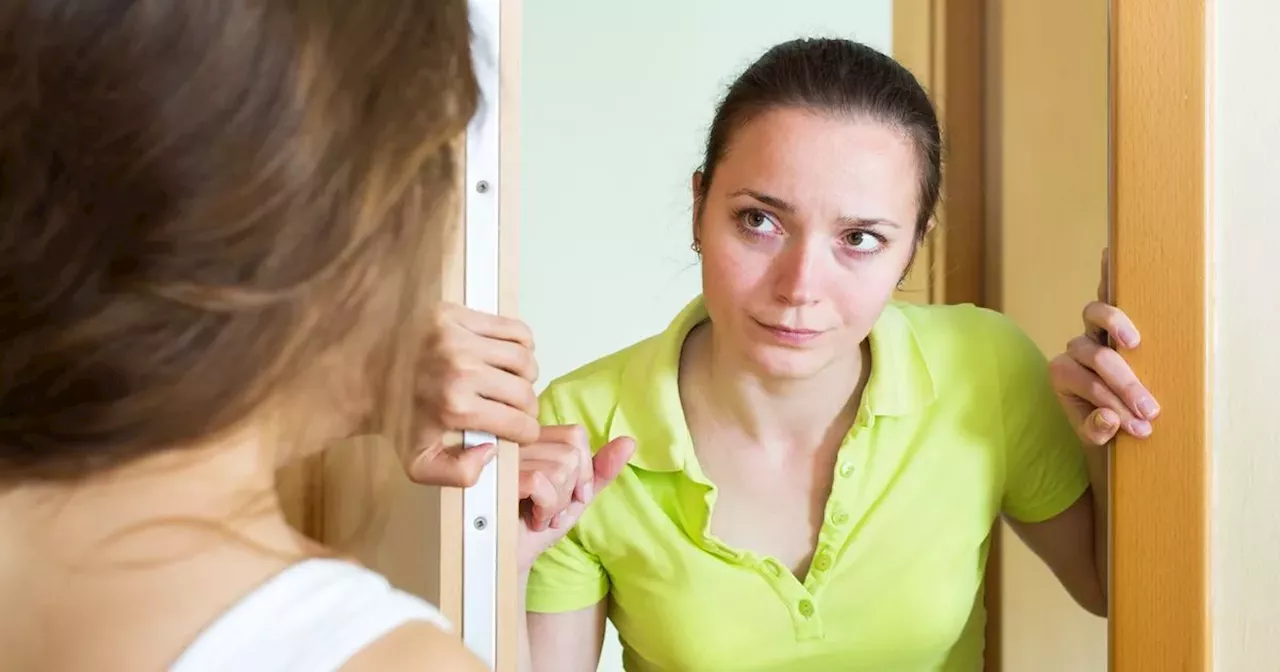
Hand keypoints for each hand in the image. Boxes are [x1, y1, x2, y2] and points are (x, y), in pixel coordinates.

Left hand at [404, 303, 541, 486]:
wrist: (360, 377)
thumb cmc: (394, 418)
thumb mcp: (419, 463)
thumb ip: (460, 474)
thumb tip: (493, 451)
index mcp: (456, 408)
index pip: (520, 424)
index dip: (525, 434)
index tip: (520, 432)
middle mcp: (461, 370)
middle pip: (525, 393)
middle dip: (527, 408)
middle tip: (516, 411)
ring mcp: (460, 338)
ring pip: (524, 360)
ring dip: (526, 376)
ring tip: (512, 383)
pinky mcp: (457, 315)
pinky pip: (512, 329)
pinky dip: (521, 344)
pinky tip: (507, 357)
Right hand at [517, 425, 634, 569]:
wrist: (512, 557)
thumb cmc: (537, 524)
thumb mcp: (576, 496)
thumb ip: (601, 469)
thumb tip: (629, 441)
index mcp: (535, 439)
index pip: (575, 434)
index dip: (582, 470)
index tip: (570, 496)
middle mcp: (517, 441)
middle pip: (570, 453)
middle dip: (568, 492)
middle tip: (550, 510)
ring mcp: (505, 457)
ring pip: (559, 468)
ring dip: (556, 504)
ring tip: (539, 515)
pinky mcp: (500, 477)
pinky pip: (541, 482)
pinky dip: (545, 508)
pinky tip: (532, 520)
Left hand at [1049, 249, 1160, 444]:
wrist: (1105, 414)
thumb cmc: (1100, 423)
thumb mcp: (1094, 434)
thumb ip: (1097, 430)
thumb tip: (1110, 418)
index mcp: (1063, 375)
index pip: (1090, 385)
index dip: (1115, 405)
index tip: (1140, 428)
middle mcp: (1073, 349)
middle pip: (1098, 358)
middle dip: (1126, 385)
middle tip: (1150, 411)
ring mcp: (1091, 330)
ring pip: (1097, 318)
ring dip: (1117, 327)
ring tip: (1134, 343)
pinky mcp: (1109, 319)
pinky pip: (1106, 290)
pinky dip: (1107, 273)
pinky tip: (1110, 254)